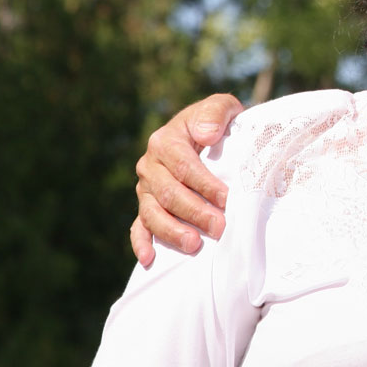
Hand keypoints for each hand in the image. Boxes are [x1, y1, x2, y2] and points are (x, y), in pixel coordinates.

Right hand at [130, 94, 242, 265]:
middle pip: (169, 193)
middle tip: (220, 227)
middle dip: (195, 212)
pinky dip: (141, 243)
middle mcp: (150, 165)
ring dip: (172, 231)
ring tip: (194, 245)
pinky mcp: (146, 205)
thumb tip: (207, 135)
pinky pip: (139, 226)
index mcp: (166, 140)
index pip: (184, 166)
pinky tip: (150, 258)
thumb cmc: (217, 122)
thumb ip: (215, 113)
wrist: (207, 132)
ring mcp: (145, 188)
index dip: (205, 184)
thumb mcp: (222, 107)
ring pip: (152, 213)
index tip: (227, 198)